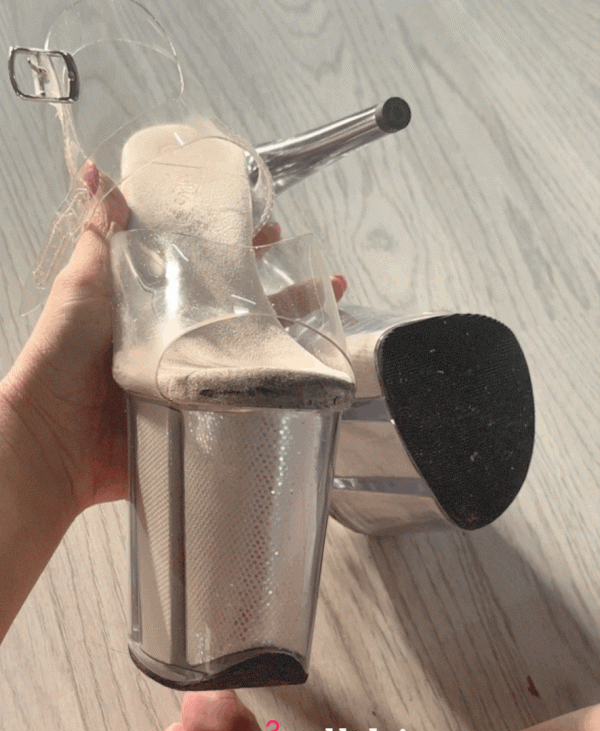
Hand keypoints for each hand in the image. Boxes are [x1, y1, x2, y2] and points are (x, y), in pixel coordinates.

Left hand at [1, 167, 346, 520]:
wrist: (54, 439)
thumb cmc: (61, 357)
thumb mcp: (82, 286)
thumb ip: (98, 237)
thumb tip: (96, 172)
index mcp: (157, 304)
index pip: (209, 267)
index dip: (239, 246)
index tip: (268, 225)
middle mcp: (182, 338)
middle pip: (241, 307)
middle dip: (281, 286)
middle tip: (316, 271)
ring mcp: (197, 377)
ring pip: (254, 349)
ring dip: (294, 329)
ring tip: (328, 309)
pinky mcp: (204, 412)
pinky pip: (249, 397)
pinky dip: (282, 384)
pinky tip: (311, 370)